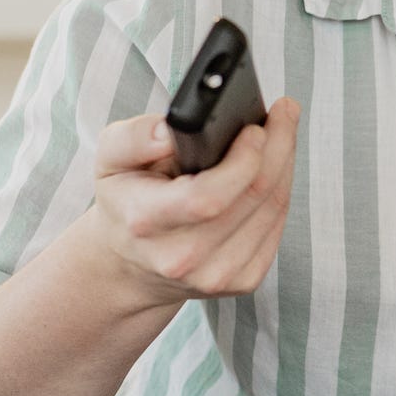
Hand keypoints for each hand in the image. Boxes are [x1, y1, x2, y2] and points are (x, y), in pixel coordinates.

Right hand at [84, 97, 300, 306]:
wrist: (130, 264)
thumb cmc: (126, 201)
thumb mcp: (110, 159)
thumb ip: (134, 137)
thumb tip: (171, 130)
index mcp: (145, 222)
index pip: (208, 197)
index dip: (243, 160)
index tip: (256, 127)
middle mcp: (181, 257)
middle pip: (253, 197)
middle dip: (277, 147)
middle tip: (283, 114)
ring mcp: (215, 275)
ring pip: (273, 209)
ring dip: (284, 165)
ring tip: (281, 134)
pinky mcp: (242, 282)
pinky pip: (278, 227)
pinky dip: (282, 191)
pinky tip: (274, 170)